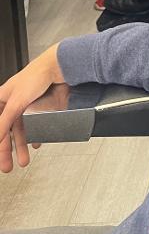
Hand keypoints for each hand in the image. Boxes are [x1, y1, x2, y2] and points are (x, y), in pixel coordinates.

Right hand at [0, 44, 63, 171]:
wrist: (57, 67)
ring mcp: (25, 104)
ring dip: (21, 146)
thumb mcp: (16, 102)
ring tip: (23, 161)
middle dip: (7, 151)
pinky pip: (32, 125)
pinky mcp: (38, 106)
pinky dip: (33, 136)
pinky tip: (36, 144)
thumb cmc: (35, 76)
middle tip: (7, 167)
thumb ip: (4, 122)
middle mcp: (11, 102)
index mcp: (1, 98)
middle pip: (6, 131)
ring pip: (20, 130)